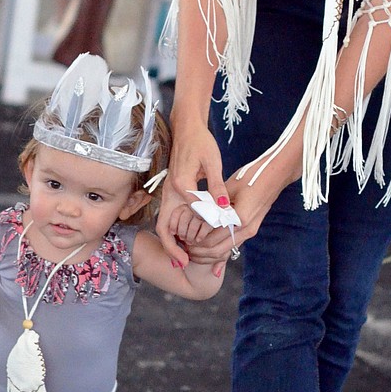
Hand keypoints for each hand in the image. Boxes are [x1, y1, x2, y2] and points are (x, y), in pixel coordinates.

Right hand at [156, 117, 228, 263]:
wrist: (186, 128)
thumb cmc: (201, 142)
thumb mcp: (213, 162)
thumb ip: (217, 187)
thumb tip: (224, 208)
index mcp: (181, 185)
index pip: (191, 214)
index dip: (201, 230)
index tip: (209, 243)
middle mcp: (170, 191)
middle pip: (165, 226)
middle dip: (172, 247)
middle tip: (183, 263)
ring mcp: (168, 192)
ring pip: (165, 223)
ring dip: (172, 241)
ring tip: (184, 258)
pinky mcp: (172, 192)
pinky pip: (170, 216)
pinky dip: (175, 230)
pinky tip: (188, 239)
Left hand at [182, 151, 293, 262]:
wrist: (275, 175)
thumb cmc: (252, 176)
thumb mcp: (230, 186)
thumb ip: (213, 202)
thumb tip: (196, 211)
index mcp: (239, 219)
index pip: (211, 239)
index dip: (195, 241)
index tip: (183, 239)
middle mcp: (246, 229)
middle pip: (217, 250)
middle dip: (200, 252)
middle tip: (185, 248)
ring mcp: (250, 231)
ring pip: (225, 250)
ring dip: (209, 253)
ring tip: (193, 249)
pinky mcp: (251, 229)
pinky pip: (232, 244)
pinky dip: (220, 249)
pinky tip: (209, 250)